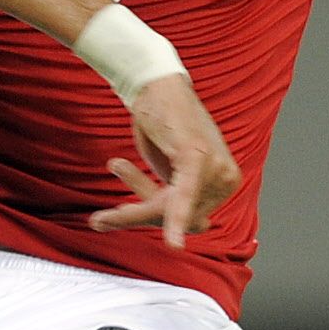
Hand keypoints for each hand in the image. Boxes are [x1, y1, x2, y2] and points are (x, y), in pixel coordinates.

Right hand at [87, 73, 243, 247]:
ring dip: (133, 211)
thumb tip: (201, 229)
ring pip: (169, 210)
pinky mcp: (197, 157)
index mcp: (225, 182)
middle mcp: (227, 177)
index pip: (189, 220)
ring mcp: (215, 168)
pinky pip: (181, 199)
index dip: (156, 220)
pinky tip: (173, 244)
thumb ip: (178, 197)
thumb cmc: (161, 124)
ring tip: (101, 210)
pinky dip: (174, 220)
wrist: (153, 85)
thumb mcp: (169, 169)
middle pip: (180, 220)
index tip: (121, 209)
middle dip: (139, 216)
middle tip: (100, 219)